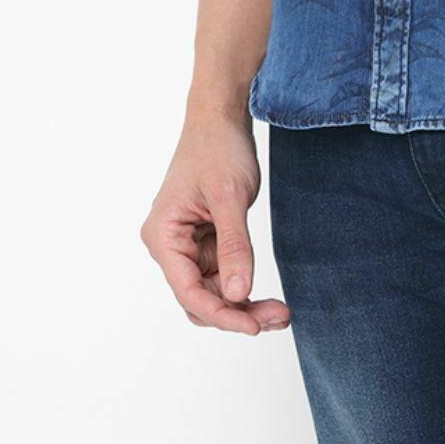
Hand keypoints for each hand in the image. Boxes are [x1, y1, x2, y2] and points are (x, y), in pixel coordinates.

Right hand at [139, 109, 291, 335]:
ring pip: (213, 292)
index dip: (221, 314)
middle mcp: (170, 246)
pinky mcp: (206, 241)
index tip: (253, 326)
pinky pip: (223, 275)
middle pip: (199, 298)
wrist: (222, 117)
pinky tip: (268, 298)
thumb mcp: (229, 196)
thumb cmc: (218, 147)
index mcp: (163, 236)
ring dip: (244, 305)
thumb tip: (237, 294)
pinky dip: (244, 286)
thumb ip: (234, 246)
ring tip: (280, 313)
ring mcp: (188, 245)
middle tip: (278, 317)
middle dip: (236, 313)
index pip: (188, 291)